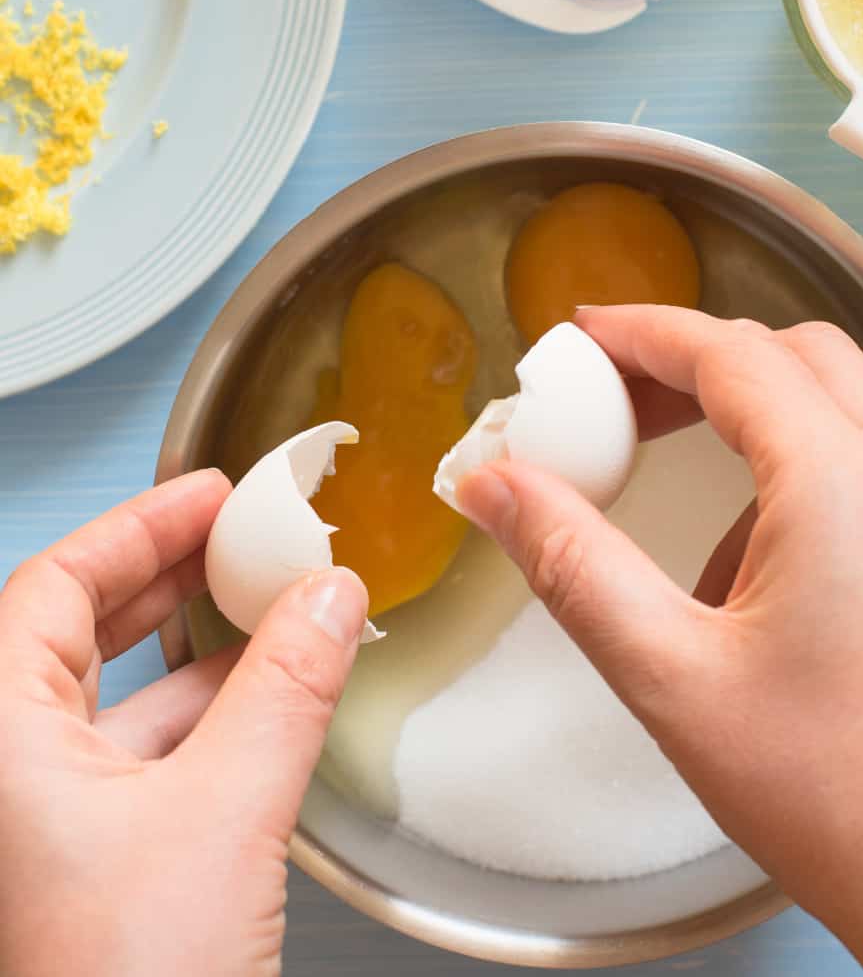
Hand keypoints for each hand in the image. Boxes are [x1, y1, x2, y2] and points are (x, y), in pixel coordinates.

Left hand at [0, 472, 367, 976]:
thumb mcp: (222, 816)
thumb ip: (285, 689)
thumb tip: (330, 598)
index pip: (54, 588)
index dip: (137, 526)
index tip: (209, 492)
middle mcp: (7, 778)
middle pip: (79, 635)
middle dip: (169, 579)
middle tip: (241, 537)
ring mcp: (45, 830)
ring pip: (119, 703)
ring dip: (201, 655)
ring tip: (278, 614)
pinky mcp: (92, 872)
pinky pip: (145, 763)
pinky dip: (208, 721)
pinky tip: (269, 706)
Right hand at [459, 307, 862, 976]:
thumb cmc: (843, 805)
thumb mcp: (673, 679)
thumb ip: (572, 563)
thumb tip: (493, 484)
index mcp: (845, 487)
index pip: (733, 355)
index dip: (648, 332)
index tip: (587, 331)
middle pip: (807, 359)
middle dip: (710, 367)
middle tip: (634, 411)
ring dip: (776, 440)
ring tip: (715, 561)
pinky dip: (840, 490)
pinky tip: (805, 596)